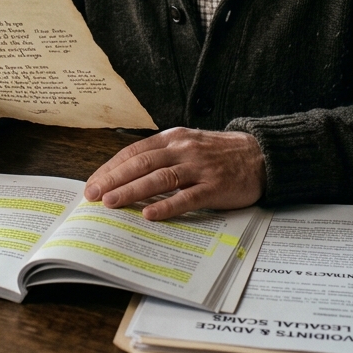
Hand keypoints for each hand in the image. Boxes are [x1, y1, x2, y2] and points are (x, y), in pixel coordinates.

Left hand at [83, 128, 264, 219]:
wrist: (259, 155)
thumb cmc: (218, 153)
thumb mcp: (187, 144)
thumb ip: (162, 155)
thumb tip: (127, 174)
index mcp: (173, 137)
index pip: (135, 151)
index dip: (111, 167)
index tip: (93, 182)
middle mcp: (183, 149)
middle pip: (142, 163)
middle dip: (114, 179)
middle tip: (93, 195)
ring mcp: (199, 168)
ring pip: (160, 178)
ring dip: (132, 191)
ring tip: (112, 202)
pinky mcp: (215, 187)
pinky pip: (187, 197)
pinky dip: (167, 206)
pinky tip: (150, 214)